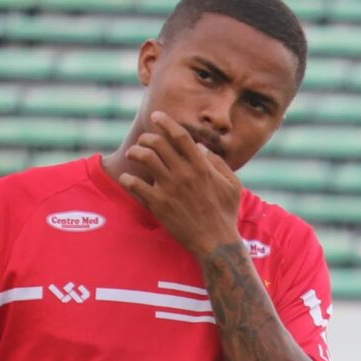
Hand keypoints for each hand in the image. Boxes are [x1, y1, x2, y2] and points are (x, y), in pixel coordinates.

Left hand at [116, 112, 244, 259]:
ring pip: (144, 157)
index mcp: (202, 167)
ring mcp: (170, 188)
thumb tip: (201, 148)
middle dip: (147, 137)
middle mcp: (184, 174)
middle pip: (158, 142)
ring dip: (135, 152)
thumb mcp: (233, 186)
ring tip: (133, 154)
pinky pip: (135, 184)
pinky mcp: (158, 204)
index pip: (180, 136)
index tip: (157, 116)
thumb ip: (219, 164)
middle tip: (144, 141)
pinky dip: (128, 179)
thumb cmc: (226, 214)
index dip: (166, 122)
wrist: (217, 243)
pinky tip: (128, 180)